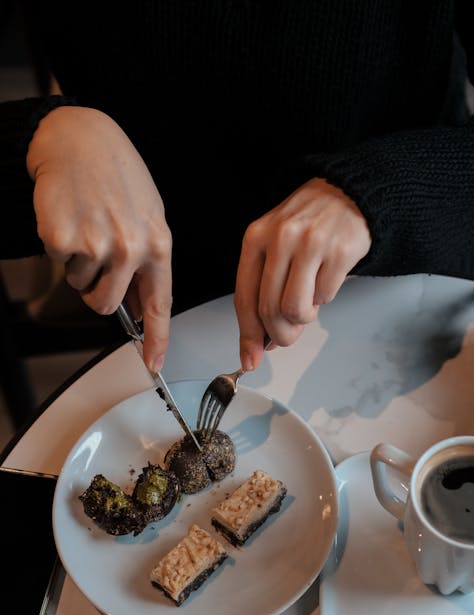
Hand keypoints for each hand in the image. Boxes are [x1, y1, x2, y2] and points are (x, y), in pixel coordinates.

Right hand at [26, 106, 171, 371]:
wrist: (80, 138)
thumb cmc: (116, 175)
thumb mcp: (148, 217)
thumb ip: (148, 264)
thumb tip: (143, 307)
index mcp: (158, 244)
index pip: (160, 305)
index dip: (156, 339)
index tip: (153, 362)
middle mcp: (130, 248)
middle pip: (107, 305)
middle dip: (97, 292)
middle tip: (95, 261)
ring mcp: (96, 244)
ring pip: (81, 285)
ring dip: (79, 264)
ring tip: (87, 226)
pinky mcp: (63, 238)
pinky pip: (59, 263)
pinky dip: (60, 247)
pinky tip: (71, 218)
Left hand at [234, 177, 370, 370]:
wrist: (346, 192)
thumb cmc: (306, 224)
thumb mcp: (274, 246)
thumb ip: (264, 288)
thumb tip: (260, 341)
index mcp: (255, 238)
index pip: (245, 298)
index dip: (248, 336)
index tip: (251, 358)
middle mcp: (280, 238)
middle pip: (270, 310)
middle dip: (280, 334)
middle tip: (288, 336)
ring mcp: (311, 243)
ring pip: (296, 309)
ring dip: (304, 318)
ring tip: (308, 303)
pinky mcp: (340, 250)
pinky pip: (326, 296)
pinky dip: (325, 297)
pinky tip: (325, 279)